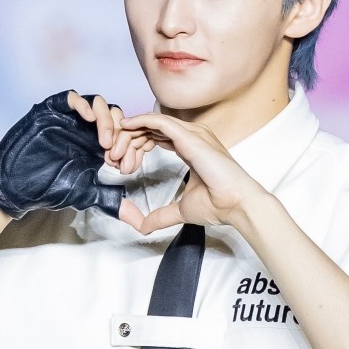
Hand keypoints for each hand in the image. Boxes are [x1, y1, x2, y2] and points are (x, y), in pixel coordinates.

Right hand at [0, 90, 141, 219]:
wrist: (19, 185)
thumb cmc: (50, 188)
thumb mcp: (88, 193)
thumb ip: (113, 201)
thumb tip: (138, 221)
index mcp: (98, 144)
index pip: (124, 133)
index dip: (129, 147)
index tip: (123, 168)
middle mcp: (87, 128)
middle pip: (116, 115)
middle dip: (121, 133)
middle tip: (114, 154)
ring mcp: (71, 118)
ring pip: (99, 104)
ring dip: (107, 120)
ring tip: (105, 142)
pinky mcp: (53, 110)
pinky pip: (73, 97)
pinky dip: (84, 104)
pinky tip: (89, 119)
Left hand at [117, 113, 266, 233]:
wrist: (237, 204)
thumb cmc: (219, 204)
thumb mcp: (181, 209)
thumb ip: (161, 215)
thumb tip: (143, 226)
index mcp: (192, 148)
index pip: (158, 137)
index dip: (137, 146)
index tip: (121, 162)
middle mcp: (193, 136)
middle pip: (152, 129)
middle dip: (130, 140)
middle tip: (112, 157)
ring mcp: (193, 134)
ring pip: (153, 124)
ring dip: (131, 134)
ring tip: (114, 148)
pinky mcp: (191, 137)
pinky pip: (159, 122)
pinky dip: (140, 122)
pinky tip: (126, 127)